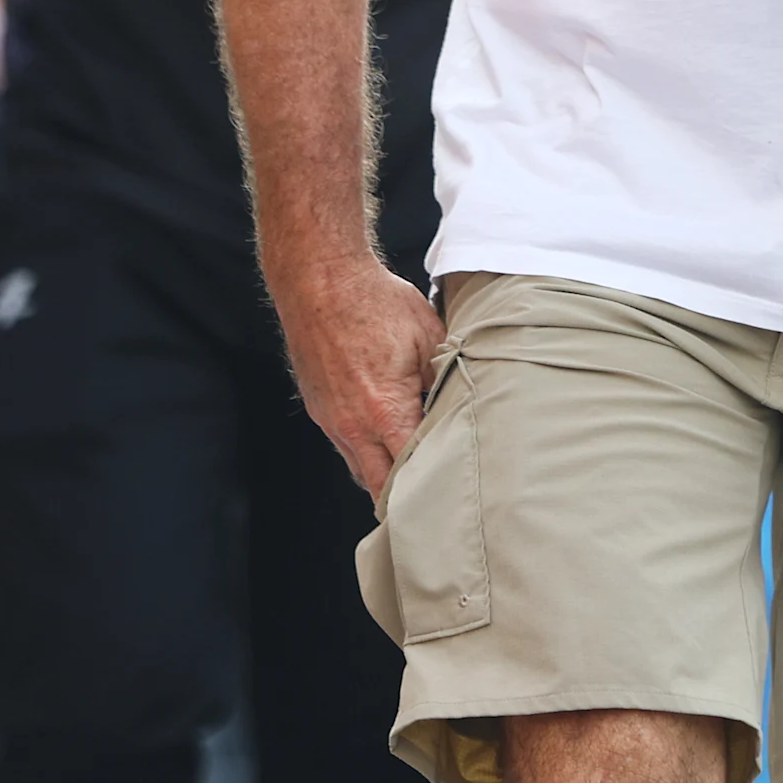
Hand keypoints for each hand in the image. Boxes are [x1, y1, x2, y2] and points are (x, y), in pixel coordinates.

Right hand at [269, 254, 443, 503]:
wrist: (320, 281)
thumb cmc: (376, 303)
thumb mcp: (430, 336)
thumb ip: (447, 378)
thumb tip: (463, 404)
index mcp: (386, 412)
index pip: (412, 470)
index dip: (435, 483)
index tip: (454, 489)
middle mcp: (353, 426)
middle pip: (381, 486)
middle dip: (406, 497)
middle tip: (434, 501)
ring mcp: (331, 421)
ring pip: (360, 470)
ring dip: (384, 476)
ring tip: (415, 475)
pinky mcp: (320, 410)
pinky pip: (345, 446)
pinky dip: (366, 453)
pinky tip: (386, 441)